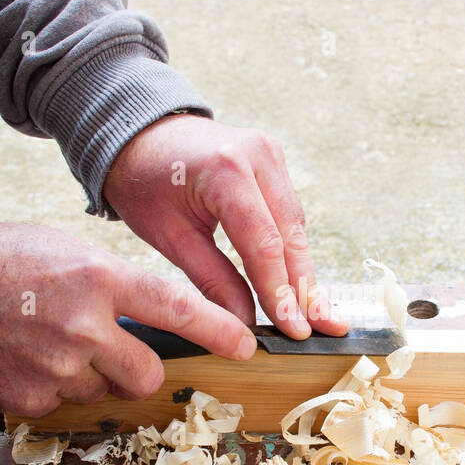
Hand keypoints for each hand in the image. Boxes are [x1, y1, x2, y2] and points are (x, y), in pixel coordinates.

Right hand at [0, 220, 255, 415]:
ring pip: (105, 391)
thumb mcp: (65, 252)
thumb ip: (112, 287)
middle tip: (109, 347)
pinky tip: (23, 358)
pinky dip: (51, 389)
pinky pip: (64, 405)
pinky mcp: (29, 399)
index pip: (177, 308)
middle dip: (139, 367)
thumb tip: (149, 322)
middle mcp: (85, 326)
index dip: (218, 330)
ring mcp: (56, 368)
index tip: (244, 345)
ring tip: (49, 343)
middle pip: (148, 373)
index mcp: (98, 277)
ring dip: (91, 376)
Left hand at [102, 115, 348, 339]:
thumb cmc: (143, 182)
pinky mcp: (273, 161)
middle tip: (325, 328)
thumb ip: (211, 279)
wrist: (139, 134)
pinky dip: (293, 250)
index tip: (294, 330)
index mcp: (226, 171)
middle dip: (305, 288)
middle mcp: (258, 157)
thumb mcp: (168, 236)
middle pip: (291, 235)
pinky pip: (288, 214)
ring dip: (305, 272)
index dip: (281, 291)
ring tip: (322, 315)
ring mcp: (270, 155)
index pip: (265, 244)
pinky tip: (301, 284)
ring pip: (296, 225)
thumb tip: (243, 324)